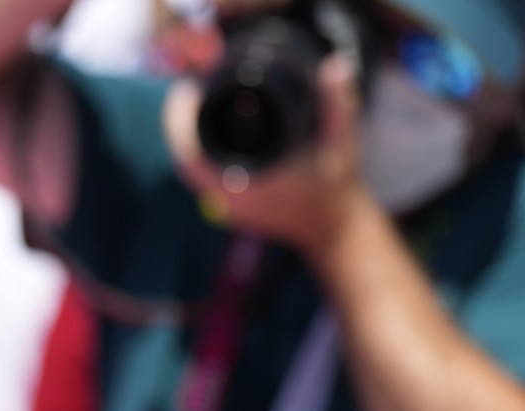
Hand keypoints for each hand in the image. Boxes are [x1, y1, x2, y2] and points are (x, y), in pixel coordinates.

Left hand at [164, 51, 377, 255]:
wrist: (336, 229)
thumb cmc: (338, 190)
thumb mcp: (343, 145)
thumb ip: (338, 105)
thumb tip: (335, 66)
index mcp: (248, 186)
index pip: (194, 153)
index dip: (181, 119)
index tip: (186, 88)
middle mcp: (230, 199)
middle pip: (186, 156)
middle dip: (180, 121)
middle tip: (187, 87)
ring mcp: (227, 204)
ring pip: (191, 166)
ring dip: (187, 135)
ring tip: (193, 100)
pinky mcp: (230, 203)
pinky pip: (203, 174)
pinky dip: (199, 149)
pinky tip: (205, 127)